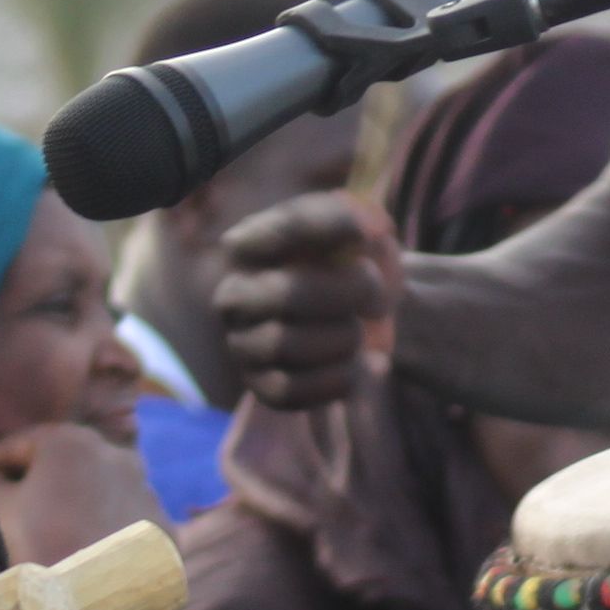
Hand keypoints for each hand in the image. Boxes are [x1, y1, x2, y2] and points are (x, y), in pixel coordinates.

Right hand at [0, 420, 168, 569]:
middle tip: (13, 508)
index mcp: (72, 442)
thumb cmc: (28, 548)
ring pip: (101, 489)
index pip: (20, 445)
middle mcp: (120, 455)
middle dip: (39, 480)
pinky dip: (108, 526)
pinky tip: (87, 548)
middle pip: (65, 463)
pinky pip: (128, 518)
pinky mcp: (164, 527)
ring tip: (53, 532)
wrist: (79, 609)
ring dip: (78, 501)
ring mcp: (148, 491)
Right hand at [212, 189, 403, 412]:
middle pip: (287, 295)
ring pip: (288, 346)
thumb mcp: (359, 228)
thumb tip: (370, 231)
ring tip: (358, 330)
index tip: (373, 233)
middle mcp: (234, 294)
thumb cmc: (351, 263)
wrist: (360, 315)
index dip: (336, 227)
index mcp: (249, 244)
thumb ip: (361, 217)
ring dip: (345, 338)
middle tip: (375, 295)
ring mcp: (240, 344)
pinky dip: (339, 378)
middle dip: (351, 293)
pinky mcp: (259, 386)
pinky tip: (353, 362)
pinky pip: (294, 391)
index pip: (286, 229)